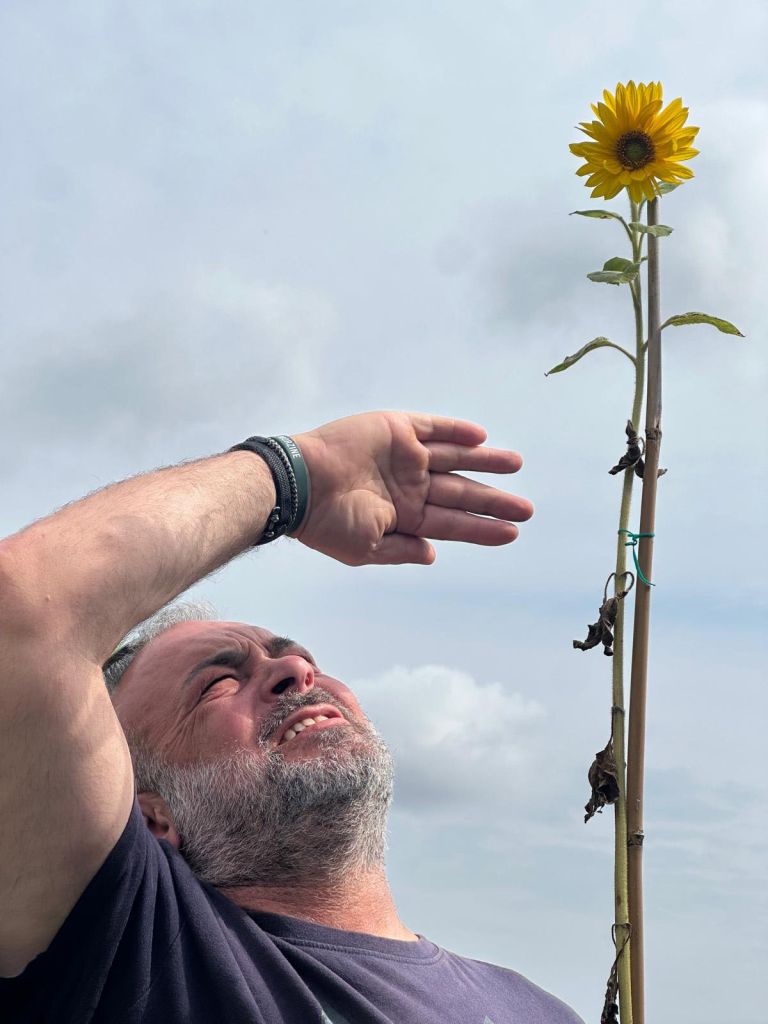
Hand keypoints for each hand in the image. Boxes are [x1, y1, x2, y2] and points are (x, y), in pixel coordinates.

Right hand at [292, 411, 532, 565]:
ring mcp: (404, 457)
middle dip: (493, 500)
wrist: (300, 485)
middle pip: (461, 492)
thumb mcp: (367, 548)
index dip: (482, 528)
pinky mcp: (395, 430)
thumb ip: (401, 550)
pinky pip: (432, 428)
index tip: (512, 532)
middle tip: (527, 509)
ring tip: (516, 464)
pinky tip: (481, 438)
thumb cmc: (328, 522)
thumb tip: (433, 554)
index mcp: (404, 516)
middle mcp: (408, 486)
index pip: (453, 523)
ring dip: (485, 461)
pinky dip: (456, 431)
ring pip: (455, 458)